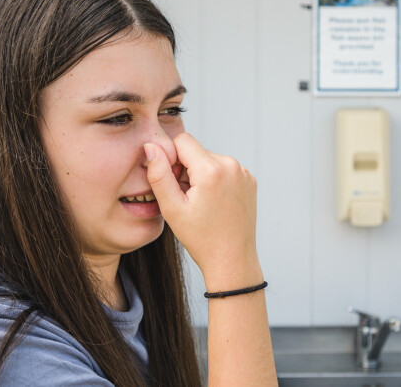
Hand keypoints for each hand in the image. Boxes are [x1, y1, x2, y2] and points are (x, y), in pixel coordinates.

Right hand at [144, 133, 261, 291]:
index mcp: (211, 169)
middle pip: (196, 150)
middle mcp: (232, 165)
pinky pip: (224, 168)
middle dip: (185, 169)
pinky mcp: (249, 180)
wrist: (232, 259)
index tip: (173, 184)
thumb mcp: (172, 208)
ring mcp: (243, 172)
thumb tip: (150, 146)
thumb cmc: (201, 238)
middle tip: (185, 198)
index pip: (182, 140)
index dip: (171, 159)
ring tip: (200, 203)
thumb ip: (158, 174)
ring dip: (200, 174)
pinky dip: (215, 180)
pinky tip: (214, 203)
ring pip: (209, 159)